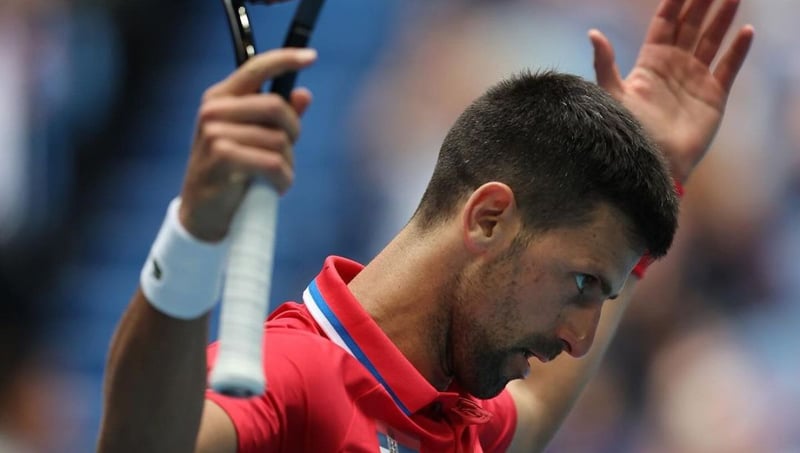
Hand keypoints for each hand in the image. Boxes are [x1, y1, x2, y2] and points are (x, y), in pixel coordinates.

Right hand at [178, 48, 315, 241]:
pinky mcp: (221, 156)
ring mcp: (214, 132)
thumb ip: (277, 118)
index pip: (256, 68)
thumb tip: (304, 94)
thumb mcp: (253, 141)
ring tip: (276, 177)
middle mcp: (214, 110)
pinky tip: (275, 187)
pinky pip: (272, 162)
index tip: (312, 57)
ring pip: (278, 140)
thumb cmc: (231, 175)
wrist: (202, 214)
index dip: (286, 59)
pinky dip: (282, 178)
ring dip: (288, 164)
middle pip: (277, 107)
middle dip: (294, 132)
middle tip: (288, 154)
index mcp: (221, 98)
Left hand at [590, 0, 753, 182]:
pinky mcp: (714, 96)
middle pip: (692, 26)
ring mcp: (695, 80)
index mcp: (651, 62)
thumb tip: (593, 33)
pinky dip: (738, 50)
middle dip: (702, 4)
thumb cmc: (628, 131)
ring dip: (723, 19)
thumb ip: (605, 63)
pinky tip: (746, 32)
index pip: (665, 24)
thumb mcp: (613, 95)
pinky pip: (728, 68)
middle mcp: (675, 66)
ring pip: (712, 41)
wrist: (652, 164)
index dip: (675, 3)